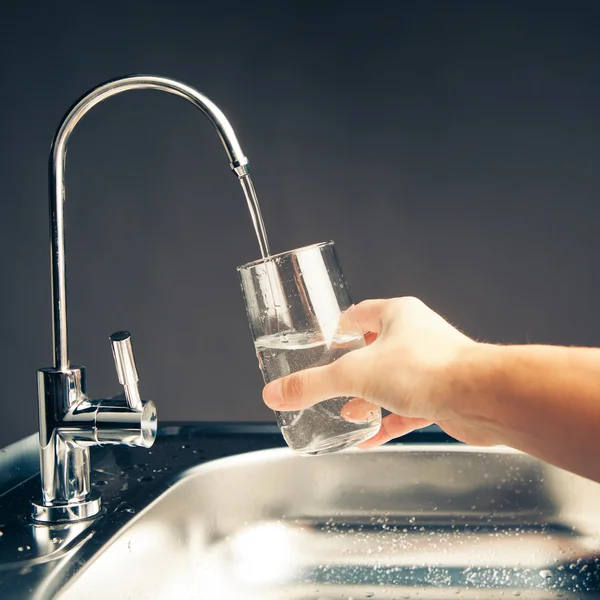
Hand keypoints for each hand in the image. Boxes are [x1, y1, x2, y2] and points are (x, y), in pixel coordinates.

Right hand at [262, 297, 496, 447]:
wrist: (482, 398)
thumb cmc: (427, 369)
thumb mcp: (355, 374)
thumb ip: (312, 385)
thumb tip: (276, 392)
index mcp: (398, 315)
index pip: (360, 314)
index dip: (338, 328)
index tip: (322, 342)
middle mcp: (416, 337)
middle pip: (375, 351)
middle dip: (351, 371)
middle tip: (329, 384)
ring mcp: (431, 367)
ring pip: (391, 382)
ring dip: (369, 399)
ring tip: (348, 414)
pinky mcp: (442, 395)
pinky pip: (407, 409)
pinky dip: (388, 423)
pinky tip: (369, 438)